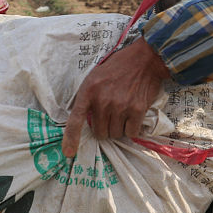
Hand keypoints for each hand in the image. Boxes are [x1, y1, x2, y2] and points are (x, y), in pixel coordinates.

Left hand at [59, 38, 168, 156]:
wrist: (144, 60)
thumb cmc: (117, 68)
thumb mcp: (94, 78)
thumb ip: (88, 98)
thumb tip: (85, 120)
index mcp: (88, 91)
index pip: (76, 120)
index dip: (71, 138)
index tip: (68, 152)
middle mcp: (103, 101)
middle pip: (100, 133)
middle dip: (105, 129)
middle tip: (111, 117)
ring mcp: (120, 106)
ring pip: (115, 134)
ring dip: (119, 129)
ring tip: (122, 113)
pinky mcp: (137, 110)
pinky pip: (131, 133)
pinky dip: (132, 129)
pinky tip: (133, 116)